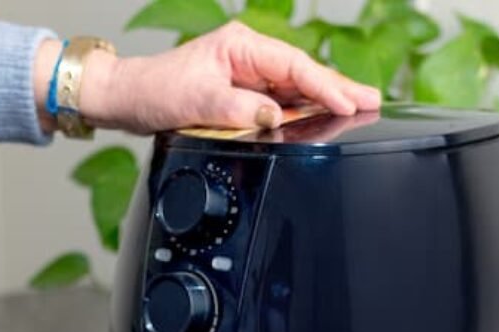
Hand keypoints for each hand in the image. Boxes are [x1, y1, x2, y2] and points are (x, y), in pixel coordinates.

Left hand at [35, 22, 380, 134]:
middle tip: (373, 100)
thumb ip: (240, 110)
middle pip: (302, 74)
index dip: (324, 86)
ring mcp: (245, 76)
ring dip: (324, 100)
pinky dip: (301, 111)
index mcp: (241, 47)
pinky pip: (278, 103)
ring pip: (294, 89)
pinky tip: (321, 118)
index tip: (348, 101)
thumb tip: (274, 118)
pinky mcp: (240, 95)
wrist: (126, 100)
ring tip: (358, 108)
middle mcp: (247, 58)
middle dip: (338, 88)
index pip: (294, 67)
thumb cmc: (154, 91)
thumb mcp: (198, 103)